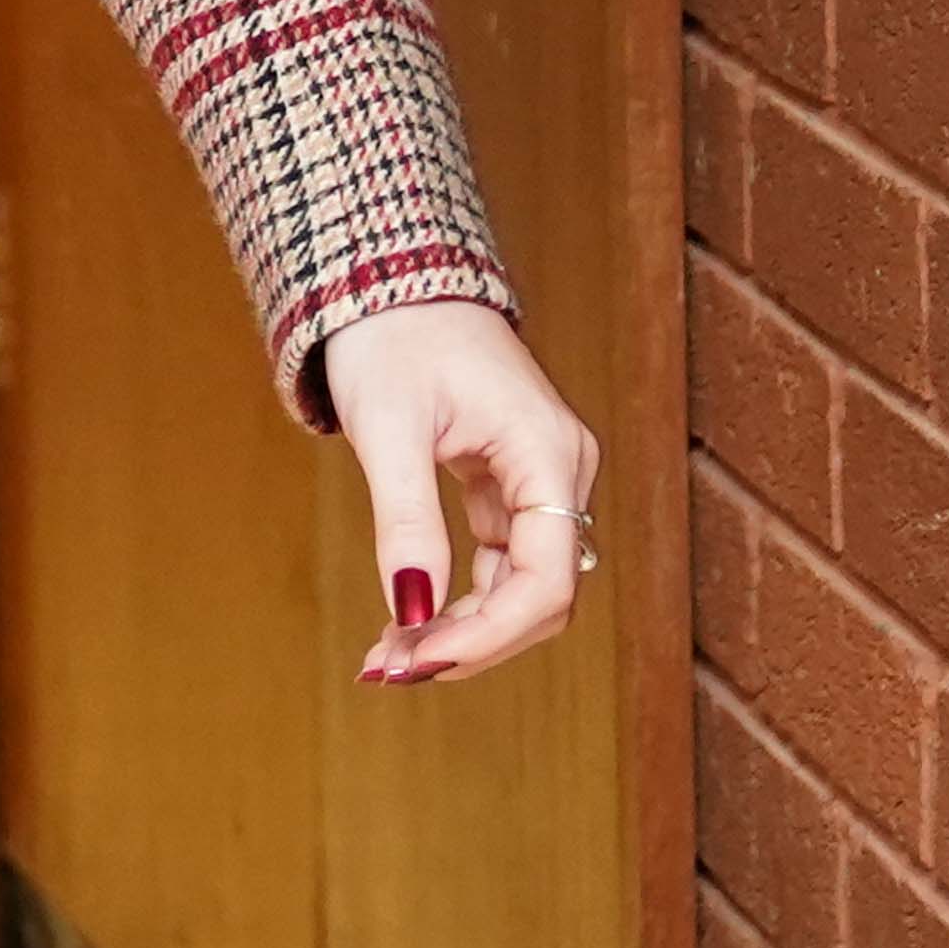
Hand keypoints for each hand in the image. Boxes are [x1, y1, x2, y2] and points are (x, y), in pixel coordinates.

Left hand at [319, 297, 600, 686]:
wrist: (387, 279)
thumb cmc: (388, 336)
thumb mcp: (387, 428)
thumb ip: (405, 521)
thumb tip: (410, 612)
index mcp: (547, 452)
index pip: (547, 578)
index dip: (487, 634)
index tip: (417, 660)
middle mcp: (561, 469)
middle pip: (544, 593)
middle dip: (473, 640)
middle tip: (391, 668)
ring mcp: (541, 477)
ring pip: (524, 584)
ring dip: (465, 626)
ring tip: (389, 654)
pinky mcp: (513, 481)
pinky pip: (503, 559)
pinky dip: (461, 594)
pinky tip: (410, 619)